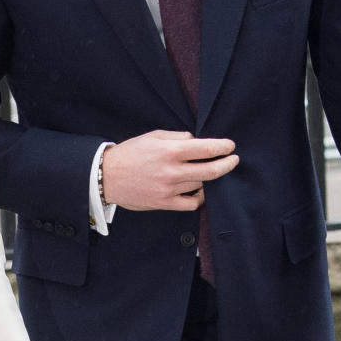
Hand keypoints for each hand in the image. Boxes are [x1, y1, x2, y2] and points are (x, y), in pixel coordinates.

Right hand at [102, 130, 237, 211]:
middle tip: (234, 160)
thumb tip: (196, 141)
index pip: (206, 149)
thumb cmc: (130, 154)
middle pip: (211, 170)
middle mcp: (172, 171)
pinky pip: (191, 203)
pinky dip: (199, 196)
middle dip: (227, 164)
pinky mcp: (164, 203)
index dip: (223, 147)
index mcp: (169, 152)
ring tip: (210, 172)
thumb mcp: (153, 136)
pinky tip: (197, 190)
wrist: (107, 176)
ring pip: (202, 186)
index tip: (230, 146)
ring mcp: (169, 189)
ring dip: (210, 178)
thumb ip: (177, 137)